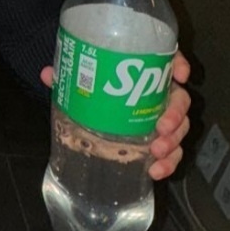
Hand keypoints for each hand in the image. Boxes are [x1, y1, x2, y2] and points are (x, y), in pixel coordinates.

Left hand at [39, 51, 192, 180]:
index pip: (171, 59)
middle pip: (180, 100)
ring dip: (173, 142)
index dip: (180, 64)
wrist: (89, 91)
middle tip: (162, 127)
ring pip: (179, 129)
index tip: (181, 74)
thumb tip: (49, 74)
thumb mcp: (80, 72)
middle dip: (175, 115)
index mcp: (148, 70)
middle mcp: (160, 92)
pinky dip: (168, 163)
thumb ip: (69, 72)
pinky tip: (156, 171)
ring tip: (157, 153)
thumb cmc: (92, 77)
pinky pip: (170, 151)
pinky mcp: (157, 139)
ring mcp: (160, 116)